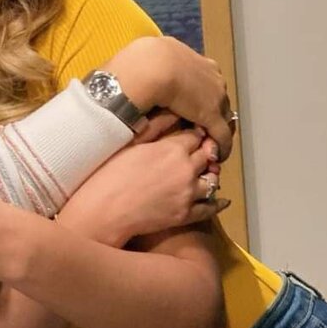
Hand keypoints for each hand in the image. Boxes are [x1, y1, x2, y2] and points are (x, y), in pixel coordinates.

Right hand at [57, 127, 228, 245]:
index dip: (195, 135)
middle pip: (207, 156)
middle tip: (202, 152)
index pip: (196, 136)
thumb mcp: (131, 143)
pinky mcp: (185, 215)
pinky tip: (222, 200)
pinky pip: (210, 208)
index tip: (193, 136)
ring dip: (210, 175)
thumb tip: (173, 113)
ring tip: (206, 174)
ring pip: (212, 180)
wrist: (103, 211)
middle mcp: (186, 169)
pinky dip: (218, 203)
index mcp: (173, 149)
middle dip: (205, 153)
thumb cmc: (109, 174)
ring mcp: (188, 193)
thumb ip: (156, 127)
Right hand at [104, 37, 234, 160]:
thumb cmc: (142, 62)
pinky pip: (223, 136)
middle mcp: (212, 78)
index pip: (207, 82)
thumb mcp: (151, 59)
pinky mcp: (212, 116)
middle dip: (213, 112)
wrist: (149, 68)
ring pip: (224, 117)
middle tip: (203, 127)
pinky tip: (215, 157)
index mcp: (198, 63)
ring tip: (209, 144)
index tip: (192, 106)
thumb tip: (138, 68)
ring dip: (216, 130)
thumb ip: (153, 68)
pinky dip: (221, 147)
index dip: (201, 96)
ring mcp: (215, 98)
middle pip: (219, 98)